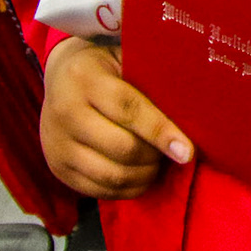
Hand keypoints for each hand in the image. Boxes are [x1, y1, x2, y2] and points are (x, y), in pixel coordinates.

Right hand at [40, 37, 191, 198]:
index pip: (128, 110)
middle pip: (122, 148)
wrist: (60, 77)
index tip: (187, 151)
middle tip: (173, 152)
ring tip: (159, 164)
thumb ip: (152, 81)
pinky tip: (141, 176)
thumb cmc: (108, 67)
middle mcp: (64, 112)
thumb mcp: (126, 60)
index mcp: (86, 79)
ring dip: (144, 176)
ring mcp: (56, 144)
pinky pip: (98, 191)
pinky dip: (127, 189)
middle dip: (155, 156)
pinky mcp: (56, 168)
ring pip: (111, 175)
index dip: (161, 132)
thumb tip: (194, 109)